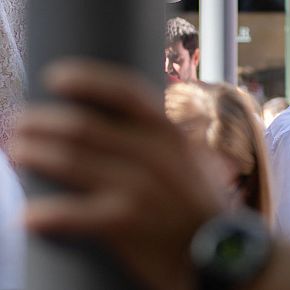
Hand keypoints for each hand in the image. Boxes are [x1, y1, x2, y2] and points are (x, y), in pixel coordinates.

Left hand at [15, 59, 226, 289]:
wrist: (225, 256)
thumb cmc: (199, 208)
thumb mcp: (191, 162)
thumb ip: (161, 142)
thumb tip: (116, 125)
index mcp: (170, 134)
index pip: (125, 92)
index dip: (87, 79)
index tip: (56, 77)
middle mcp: (155, 154)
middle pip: (84, 125)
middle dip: (41, 121)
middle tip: (18, 123)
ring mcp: (141, 187)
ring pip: (70, 161)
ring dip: (33, 154)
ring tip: (14, 153)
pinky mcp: (128, 223)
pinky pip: (73, 214)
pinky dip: (45, 213)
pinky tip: (28, 216)